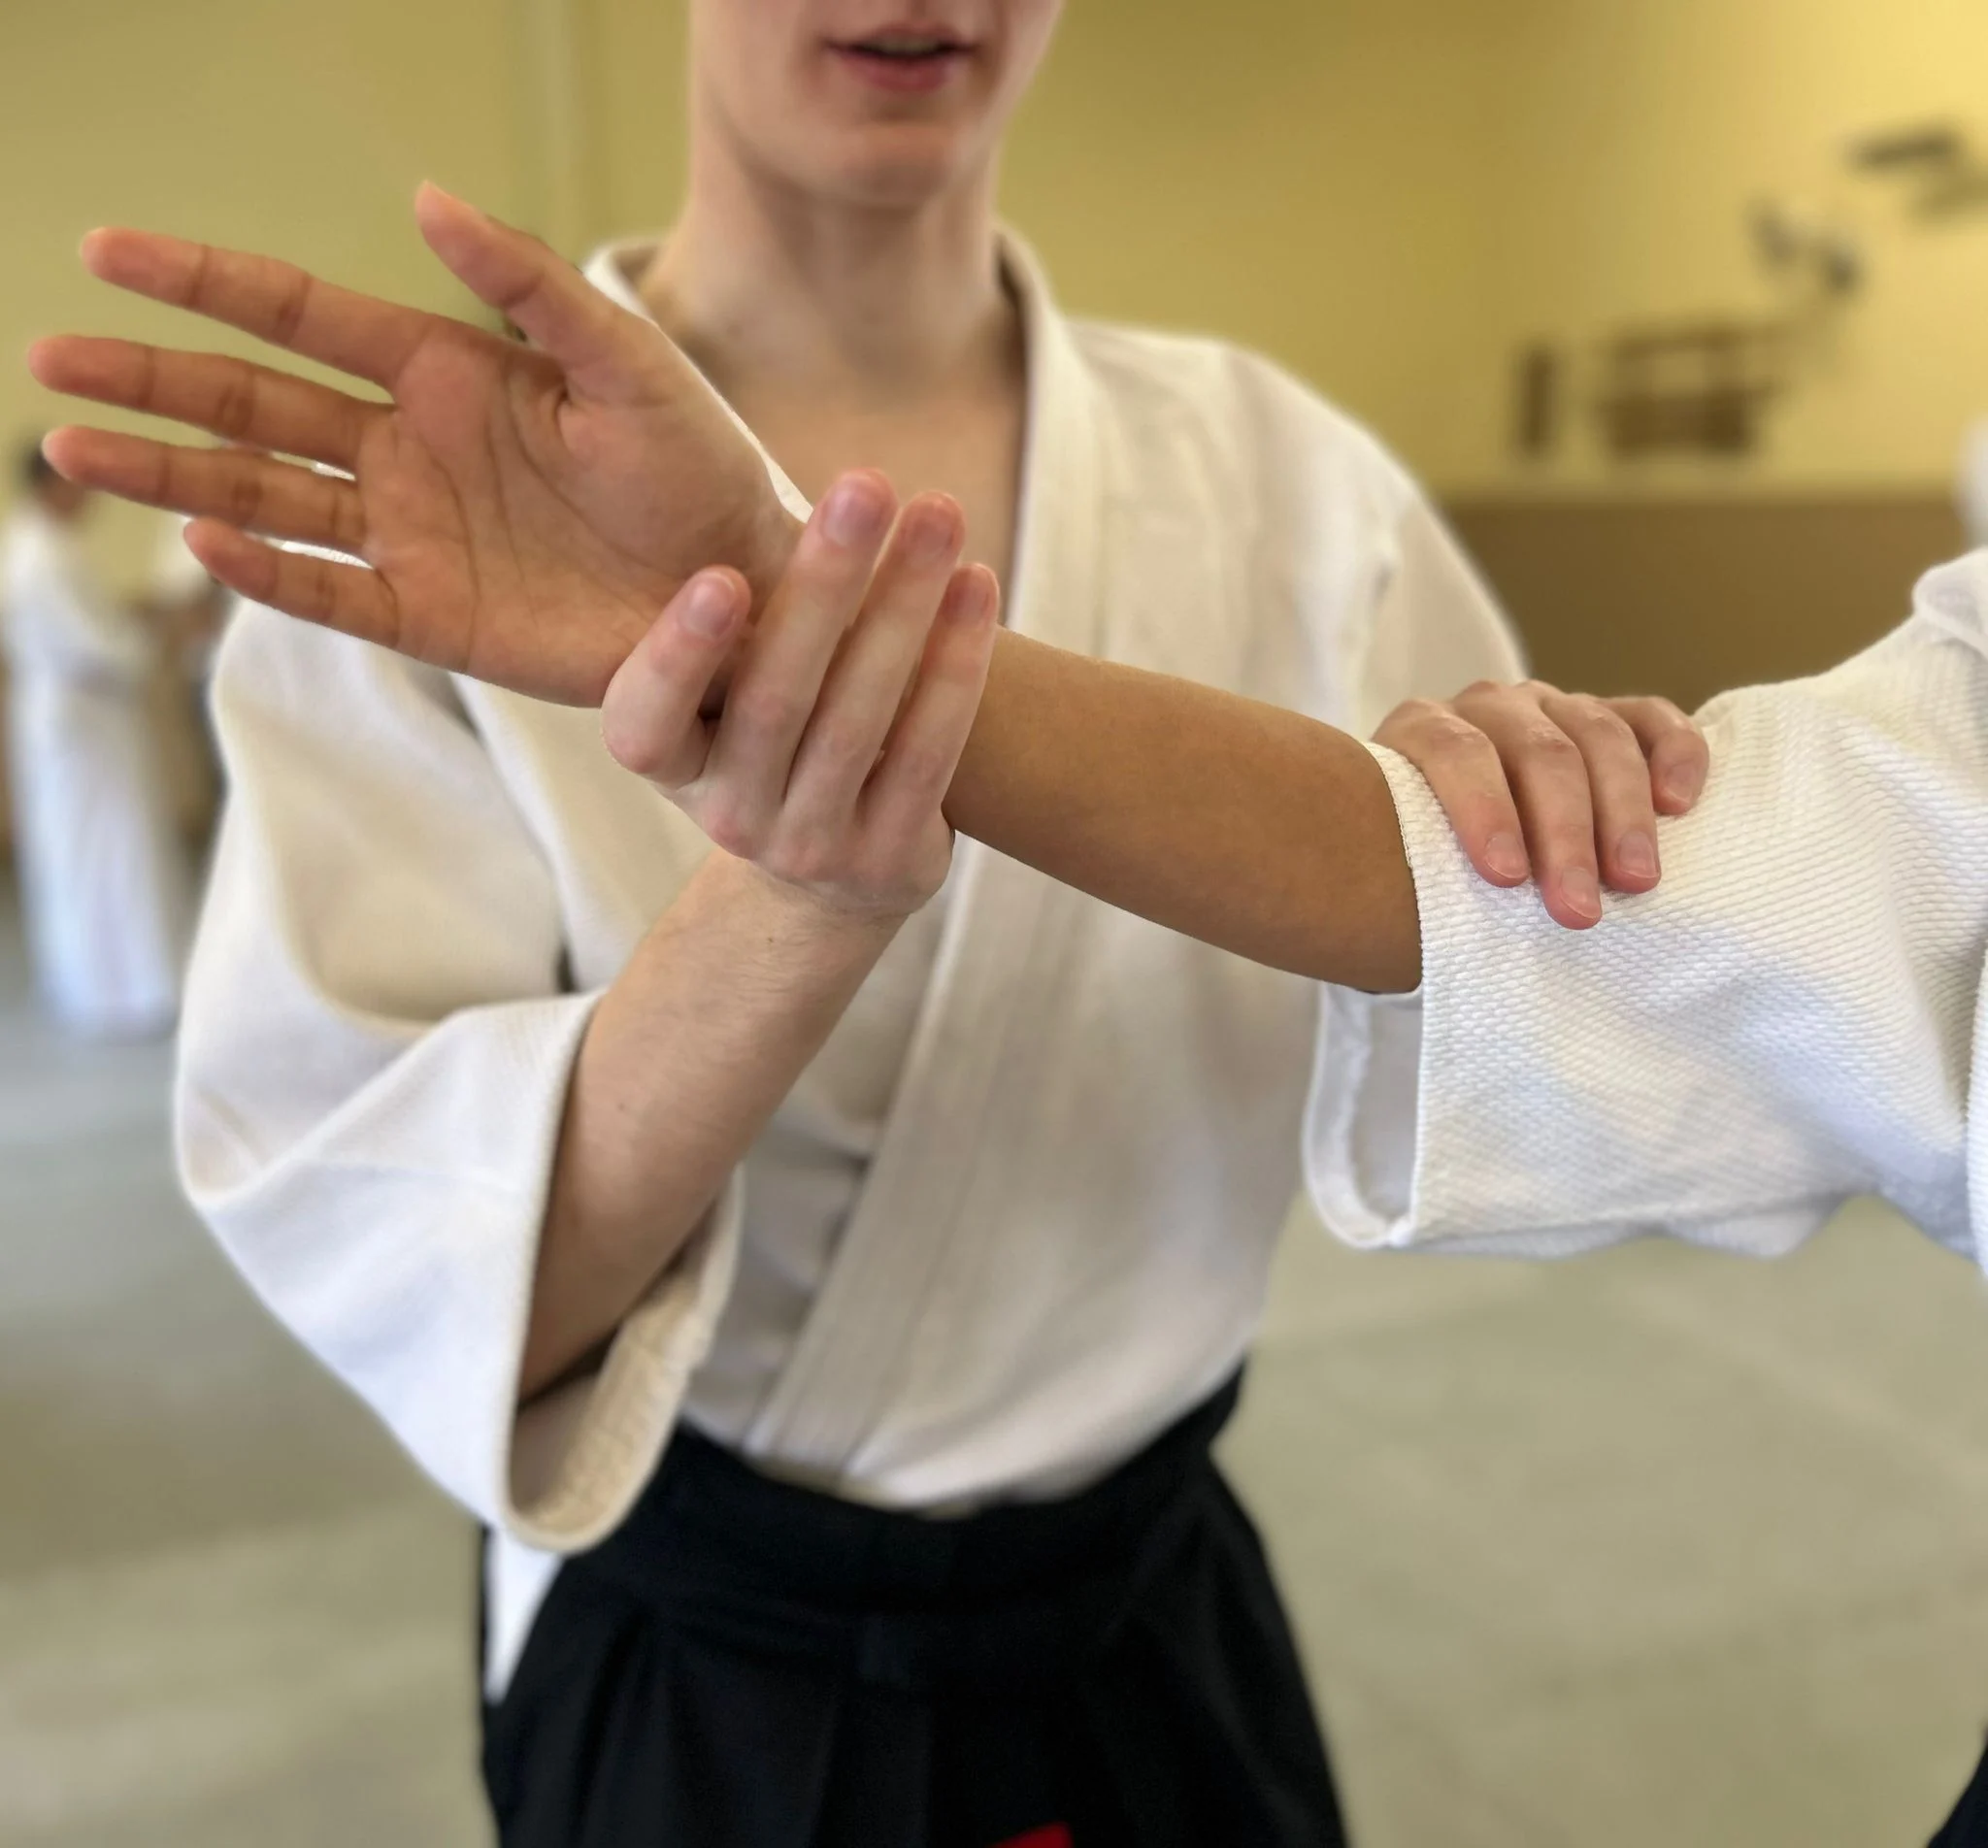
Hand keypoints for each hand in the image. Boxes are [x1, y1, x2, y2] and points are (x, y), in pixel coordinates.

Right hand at [29, 186, 796, 705]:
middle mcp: (409, 450)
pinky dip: (275, 575)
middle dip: (155, 379)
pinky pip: (338, 594)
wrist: (751, 587)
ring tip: (78, 455)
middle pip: (255, 403)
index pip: (300, 316)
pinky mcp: (437, 618)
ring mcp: (415, 535)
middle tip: (53, 359)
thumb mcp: (626, 361)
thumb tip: (426, 198)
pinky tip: (210, 544)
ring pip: (268, 497)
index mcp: (446, 372)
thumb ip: (532, 287)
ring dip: (176, 475)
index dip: (207, 284)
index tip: (107, 253)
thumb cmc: (699, 466)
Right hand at [602, 470, 998, 922]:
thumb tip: (720, 453)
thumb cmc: (774, 743)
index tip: (722, 577)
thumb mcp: (723, 697)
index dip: (679, 656)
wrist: (829, 882)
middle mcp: (728, 814)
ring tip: (939, 511)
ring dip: (904, 606)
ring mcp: (810, 846)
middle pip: (774, 698)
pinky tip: (977, 587)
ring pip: (858, 719)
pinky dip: (956, 667)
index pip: (646, 722)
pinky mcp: (890, 859)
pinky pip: (927, 753)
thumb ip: (731, 618)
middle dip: (824, 584)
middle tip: (863, 485)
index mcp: (671, 765)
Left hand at [1374, 680, 1708, 929]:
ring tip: (1636, 881)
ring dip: (1622, 811)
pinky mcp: (1611, 716)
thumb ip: (1418, 877)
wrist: (1435, 852)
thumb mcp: (1405, 872)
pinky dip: (1674, 753)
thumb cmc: (1421, 872)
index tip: (1504, 877)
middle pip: (1538, 753)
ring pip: (1599, 734)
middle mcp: (1489, 707)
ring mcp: (1551, 706)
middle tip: (1579, 908)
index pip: (1455, 752)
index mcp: (1425, 731)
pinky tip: (1679, 804)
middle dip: (1564, 834)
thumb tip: (1443, 935)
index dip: (1482, 809)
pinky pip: (1650, 719)